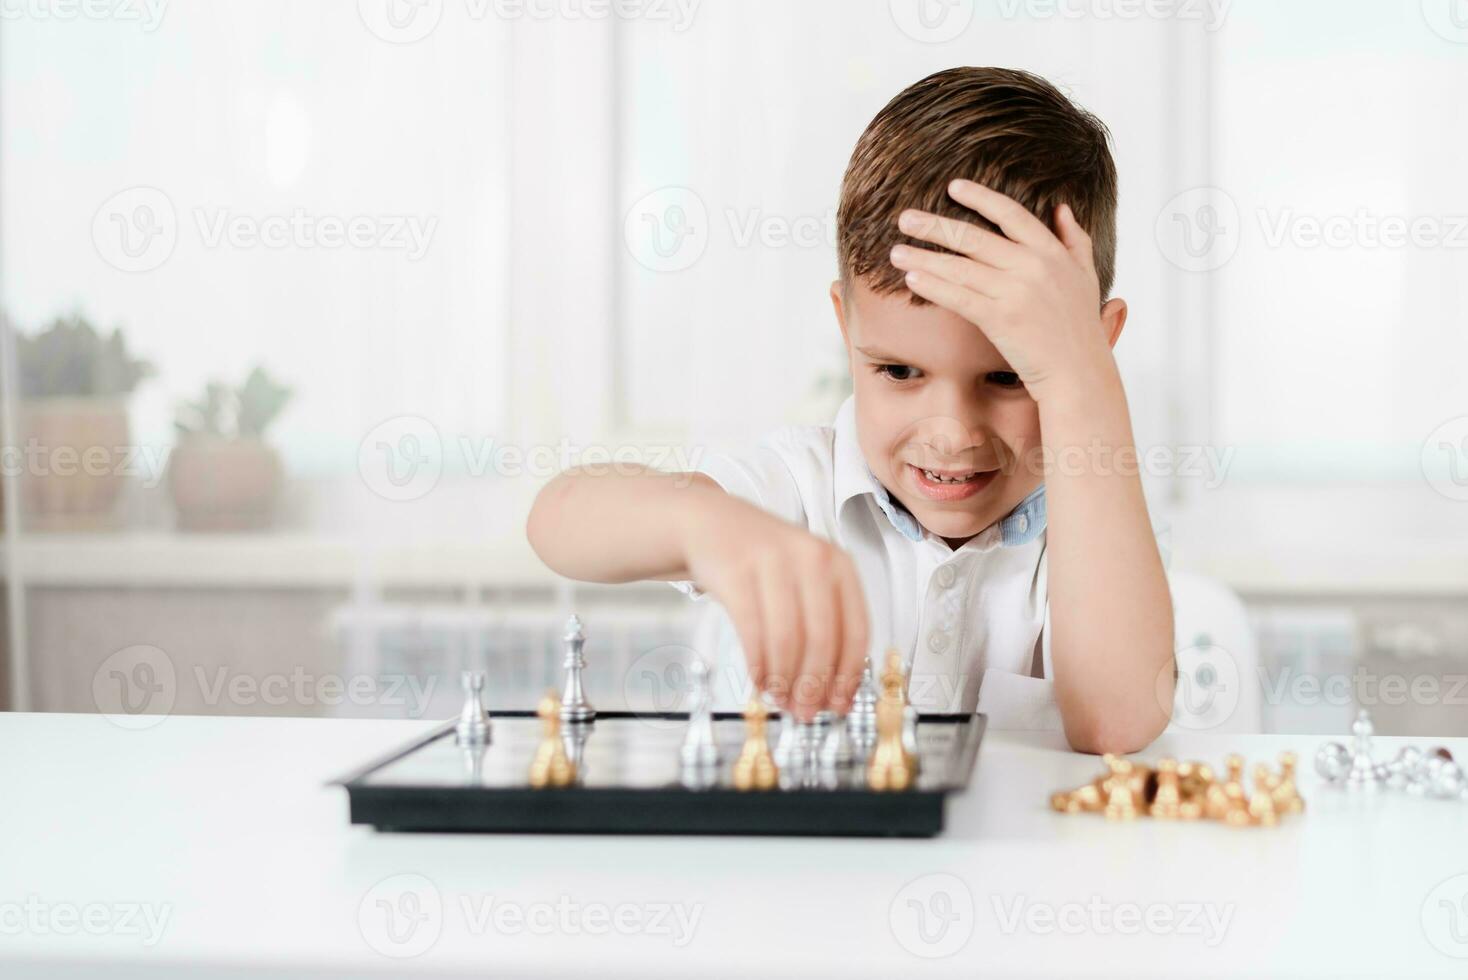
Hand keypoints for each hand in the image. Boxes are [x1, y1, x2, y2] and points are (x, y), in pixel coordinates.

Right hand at [678, 495, 868, 720]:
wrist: (711, 523)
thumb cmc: (763, 561)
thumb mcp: (806, 579)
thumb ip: (824, 624)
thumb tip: (834, 691)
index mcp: (839, 564)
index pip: (857, 630)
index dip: (849, 675)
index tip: (840, 704)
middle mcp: (812, 558)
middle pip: (823, 639)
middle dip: (814, 686)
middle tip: (806, 712)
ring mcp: (774, 562)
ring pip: (787, 640)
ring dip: (784, 680)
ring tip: (779, 698)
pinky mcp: (737, 572)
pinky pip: (753, 632)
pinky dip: (758, 665)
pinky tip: (759, 680)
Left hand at [888, 179, 1117, 401]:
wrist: (1079, 371)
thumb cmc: (1079, 327)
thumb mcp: (1086, 276)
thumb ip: (1075, 239)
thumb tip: (1062, 208)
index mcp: (1051, 252)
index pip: (1011, 214)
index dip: (981, 197)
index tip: (953, 187)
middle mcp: (1033, 266)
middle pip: (975, 237)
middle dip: (936, 226)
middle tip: (905, 217)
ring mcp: (1016, 292)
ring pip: (960, 267)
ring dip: (924, 257)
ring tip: (896, 250)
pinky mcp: (1000, 319)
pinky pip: (959, 297)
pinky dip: (933, 286)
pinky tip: (912, 278)